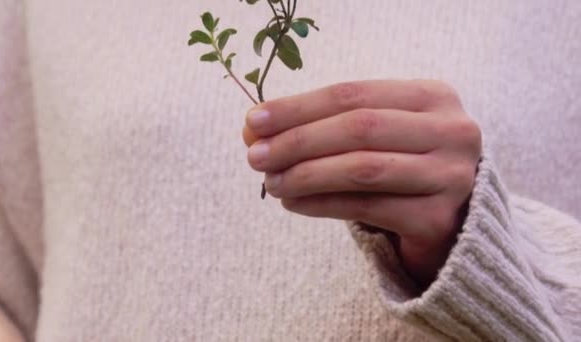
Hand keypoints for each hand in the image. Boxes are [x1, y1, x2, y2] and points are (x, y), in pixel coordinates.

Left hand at [242, 80, 481, 285]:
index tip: (254, 120)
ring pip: (363, 168)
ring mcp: (450, 176)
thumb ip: (321, 126)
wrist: (450, 221)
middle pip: (359, 127)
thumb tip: (254, 126)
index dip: (300, 106)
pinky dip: (322, 204)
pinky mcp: (438, 218)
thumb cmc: (402, 167)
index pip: (354, 93)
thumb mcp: (371, 136)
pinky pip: (367, 207)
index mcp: (433, 96)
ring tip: (271, 182)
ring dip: (306, 174)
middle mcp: (451, 131)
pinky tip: (293, 203)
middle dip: (298, 140)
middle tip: (256, 156)